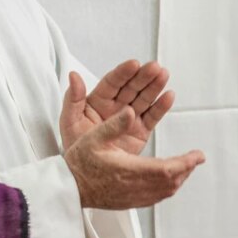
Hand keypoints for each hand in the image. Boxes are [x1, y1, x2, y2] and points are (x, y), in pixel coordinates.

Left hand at [60, 63, 174, 151]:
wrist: (88, 173)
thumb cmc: (76, 146)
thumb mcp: (70, 121)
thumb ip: (73, 98)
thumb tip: (73, 76)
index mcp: (98, 101)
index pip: (112, 82)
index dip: (123, 73)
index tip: (133, 64)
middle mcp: (115, 107)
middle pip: (132, 87)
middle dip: (143, 76)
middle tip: (154, 68)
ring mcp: (129, 118)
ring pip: (144, 98)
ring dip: (155, 86)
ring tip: (164, 76)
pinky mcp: (141, 131)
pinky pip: (153, 116)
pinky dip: (161, 106)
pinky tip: (168, 96)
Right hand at [64, 109, 204, 209]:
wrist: (69, 188)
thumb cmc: (79, 163)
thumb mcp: (94, 137)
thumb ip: (114, 124)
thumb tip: (131, 111)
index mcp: (128, 170)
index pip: (166, 169)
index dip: (185, 162)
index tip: (197, 155)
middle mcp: (134, 187)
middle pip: (171, 181)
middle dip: (186, 168)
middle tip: (196, 157)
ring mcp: (133, 198)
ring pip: (166, 191)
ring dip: (179, 178)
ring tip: (186, 166)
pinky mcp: (131, 203)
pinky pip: (157, 197)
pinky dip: (168, 187)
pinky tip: (169, 179)